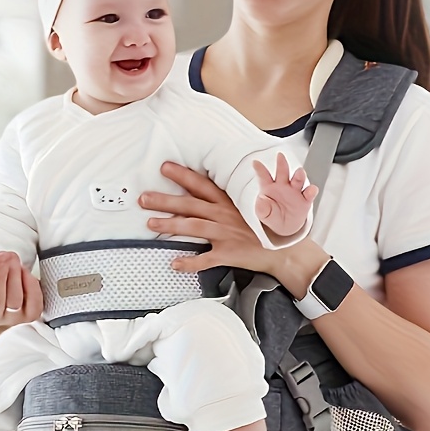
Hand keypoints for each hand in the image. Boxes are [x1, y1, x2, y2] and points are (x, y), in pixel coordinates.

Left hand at [139, 161, 276, 273]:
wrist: (285, 249)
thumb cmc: (266, 225)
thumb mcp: (249, 205)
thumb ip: (228, 198)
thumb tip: (207, 189)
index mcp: (229, 202)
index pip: (202, 185)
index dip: (183, 175)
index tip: (164, 168)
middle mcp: (225, 215)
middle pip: (191, 205)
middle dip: (166, 200)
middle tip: (144, 198)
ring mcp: (226, 234)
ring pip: (194, 227)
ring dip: (171, 225)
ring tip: (151, 223)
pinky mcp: (229, 254)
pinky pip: (206, 259)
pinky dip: (190, 262)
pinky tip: (174, 263)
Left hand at [253, 153, 317, 236]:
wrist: (285, 227)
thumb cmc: (272, 215)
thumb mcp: (264, 213)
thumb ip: (262, 207)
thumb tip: (261, 200)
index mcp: (269, 187)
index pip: (264, 176)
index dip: (259, 169)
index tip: (255, 162)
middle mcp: (283, 186)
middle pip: (282, 172)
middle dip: (282, 164)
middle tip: (280, 156)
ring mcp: (295, 191)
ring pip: (297, 179)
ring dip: (299, 175)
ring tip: (300, 173)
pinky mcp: (305, 199)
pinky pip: (309, 193)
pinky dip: (311, 191)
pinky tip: (311, 190)